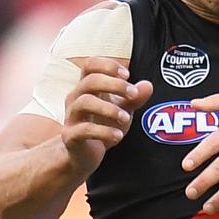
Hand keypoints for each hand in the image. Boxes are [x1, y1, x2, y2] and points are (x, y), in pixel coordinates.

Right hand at [62, 57, 152, 176]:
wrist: (86, 154)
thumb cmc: (103, 124)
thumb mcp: (123, 109)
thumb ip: (134, 97)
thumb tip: (148, 85)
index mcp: (87, 87)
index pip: (90, 64)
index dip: (108, 65)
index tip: (127, 75)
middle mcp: (76, 98)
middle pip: (90, 80)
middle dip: (115, 85)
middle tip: (133, 95)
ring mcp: (71, 117)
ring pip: (84, 102)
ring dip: (110, 108)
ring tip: (126, 118)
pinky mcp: (70, 136)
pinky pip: (84, 129)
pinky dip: (104, 132)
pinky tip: (118, 136)